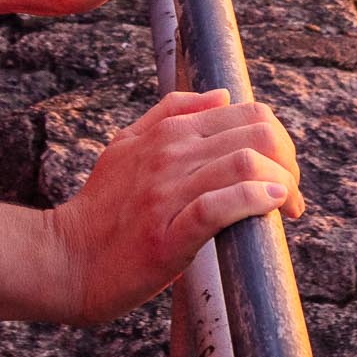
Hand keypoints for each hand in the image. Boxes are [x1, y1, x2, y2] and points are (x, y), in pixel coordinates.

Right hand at [43, 87, 301, 324]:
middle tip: (293, 195)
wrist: (63, 261)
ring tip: (288, 208)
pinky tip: (271, 209)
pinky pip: (218, 207)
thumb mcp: (127, 147)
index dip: (280, 141)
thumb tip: (223, 95)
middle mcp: (168, 154)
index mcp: (167, 131)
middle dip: (289, 163)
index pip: (248, 113)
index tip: (285, 175)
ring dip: (282, 185)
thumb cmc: (101, 210)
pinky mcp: (166, 236)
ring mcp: (166, 194)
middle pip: (256, 134)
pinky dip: (253, 202)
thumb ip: (171, 114)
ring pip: (243, 164)